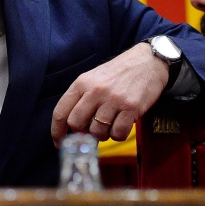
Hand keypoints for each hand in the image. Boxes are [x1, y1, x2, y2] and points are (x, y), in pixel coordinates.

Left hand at [51, 42, 168, 146]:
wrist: (147, 62)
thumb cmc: (118, 73)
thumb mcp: (93, 78)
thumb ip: (81, 99)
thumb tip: (72, 126)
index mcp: (82, 83)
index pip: (61, 112)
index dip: (57, 131)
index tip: (58, 143)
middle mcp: (95, 91)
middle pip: (76, 124)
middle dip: (83, 132)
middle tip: (93, 129)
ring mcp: (113, 99)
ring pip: (97, 132)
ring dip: (103, 135)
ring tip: (111, 124)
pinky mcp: (131, 107)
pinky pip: (118, 133)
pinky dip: (119, 135)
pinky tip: (123, 125)